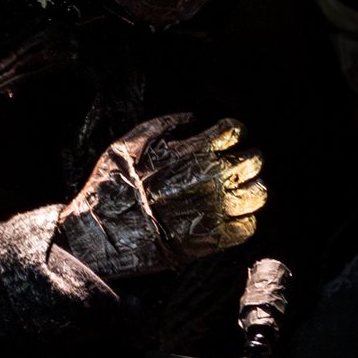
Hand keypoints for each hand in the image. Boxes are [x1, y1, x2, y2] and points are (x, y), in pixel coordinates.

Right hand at [53, 115, 265, 280]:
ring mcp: (214, 210)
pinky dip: (245, 222)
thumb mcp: (126, 144)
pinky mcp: (212, 239)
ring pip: (258, 194)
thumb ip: (163, 125)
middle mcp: (209, 179)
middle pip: (252, 161)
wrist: (100, 235)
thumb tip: (191, 117)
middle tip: (238, 167)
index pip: (233, 132)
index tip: (229, 139)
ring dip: (252, 190)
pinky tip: (233, 219)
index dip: (234, 133)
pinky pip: (248, 228)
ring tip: (240, 193)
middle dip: (248, 160)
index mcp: (192, 152)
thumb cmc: (109, 188)